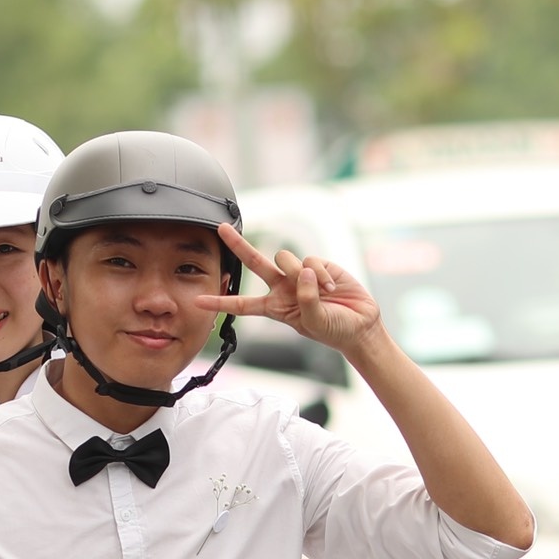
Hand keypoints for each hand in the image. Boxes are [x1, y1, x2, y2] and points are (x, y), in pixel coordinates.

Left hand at [202, 225, 385, 358]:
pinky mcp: (318, 265)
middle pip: (255, 263)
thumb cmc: (334, 329)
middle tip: (222, 228)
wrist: (360, 325)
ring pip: (286, 259)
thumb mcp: (316, 323)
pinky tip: (332, 287)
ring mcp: (300, 275)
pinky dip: (322, 274)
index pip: (243, 304)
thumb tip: (304, 272)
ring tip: (322, 292)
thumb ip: (307, 300)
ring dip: (301, 273)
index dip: (221, 302)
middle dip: (238, 245)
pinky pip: (312, 260)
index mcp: (275, 307)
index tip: (198, 300)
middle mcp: (283, 288)